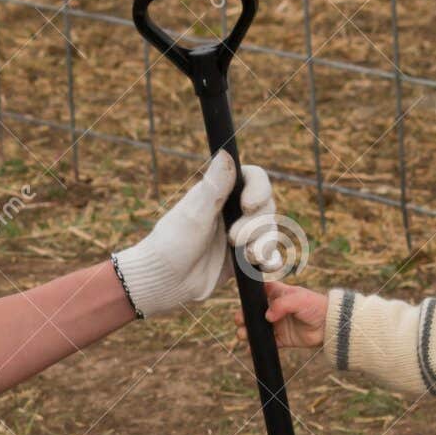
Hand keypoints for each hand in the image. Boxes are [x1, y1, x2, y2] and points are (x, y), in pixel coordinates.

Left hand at [111, 152, 274, 316]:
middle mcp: (232, 211)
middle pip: (267, 207)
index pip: (254, 179)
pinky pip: (268, 257)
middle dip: (257, 225)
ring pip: (269, 232)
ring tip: (247, 256)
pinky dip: (270, 261)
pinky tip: (265, 266)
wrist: (164, 283)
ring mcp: (240, 235)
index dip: (259, 190)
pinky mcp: (242, 260)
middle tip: (232, 239)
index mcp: (220, 193)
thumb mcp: (194, 214)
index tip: (248, 205)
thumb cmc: (172, 245)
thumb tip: (225, 151)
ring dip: (264, 244)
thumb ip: (214, 186)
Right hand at [235, 279, 327, 348]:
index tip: (244, 301)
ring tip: (244, 335)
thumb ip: (281, 305)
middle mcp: (274, 308)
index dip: (249, 296)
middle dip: (243, 316)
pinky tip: (251, 348)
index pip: (258, 292)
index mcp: (276, 293)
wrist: (329, 325)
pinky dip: (257, 346)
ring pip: (256, 328)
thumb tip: (267, 316)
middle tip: (241, 320)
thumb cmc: (315, 306)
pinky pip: (266, 343)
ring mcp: (276, 324)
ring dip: (247, 331)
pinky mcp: (281, 338)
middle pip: (252, 312)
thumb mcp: (298, 299)